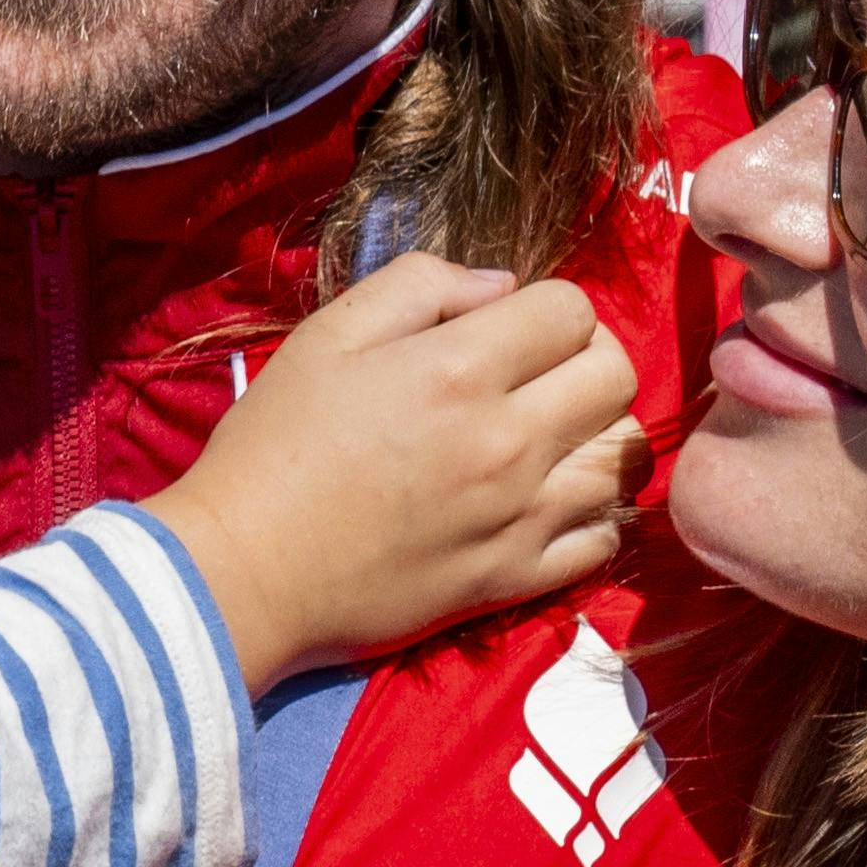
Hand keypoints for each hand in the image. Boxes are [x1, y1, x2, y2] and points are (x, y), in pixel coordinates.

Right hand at [149, 254, 644, 684]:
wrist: (243, 570)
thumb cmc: (272, 445)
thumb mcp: (327, 335)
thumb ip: (419, 286)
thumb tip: (499, 286)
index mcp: (460, 369)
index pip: (572, 309)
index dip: (546, 308)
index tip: (509, 329)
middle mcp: (508, 440)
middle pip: (618, 375)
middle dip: (588, 358)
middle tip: (540, 375)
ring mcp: (520, 516)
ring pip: (623, 458)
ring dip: (597, 435)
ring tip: (552, 439)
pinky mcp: (514, 579)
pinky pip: (604, 539)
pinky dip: (593, 515)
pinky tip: (549, 503)